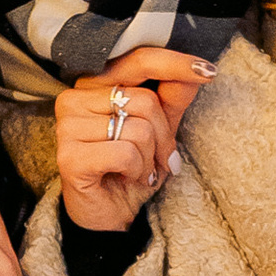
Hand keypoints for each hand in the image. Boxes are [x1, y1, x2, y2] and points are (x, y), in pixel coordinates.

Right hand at [56, 49, 213, 237]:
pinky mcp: (70, 156)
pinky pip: (126, 153)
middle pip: (144, 100)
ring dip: (149, 157)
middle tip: (156, 157)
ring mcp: (67, 127)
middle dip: (163, 135)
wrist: (109, 214)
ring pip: (138, 129)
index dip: (174, 64)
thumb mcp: (160, 130)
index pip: (138, 60)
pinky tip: (126, 178)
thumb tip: (195, 72)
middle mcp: (74, 99)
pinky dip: (137, 169)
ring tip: (138, 170)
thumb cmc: (130, 169)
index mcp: (93, 85)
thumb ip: (172, 98)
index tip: (208, 71)